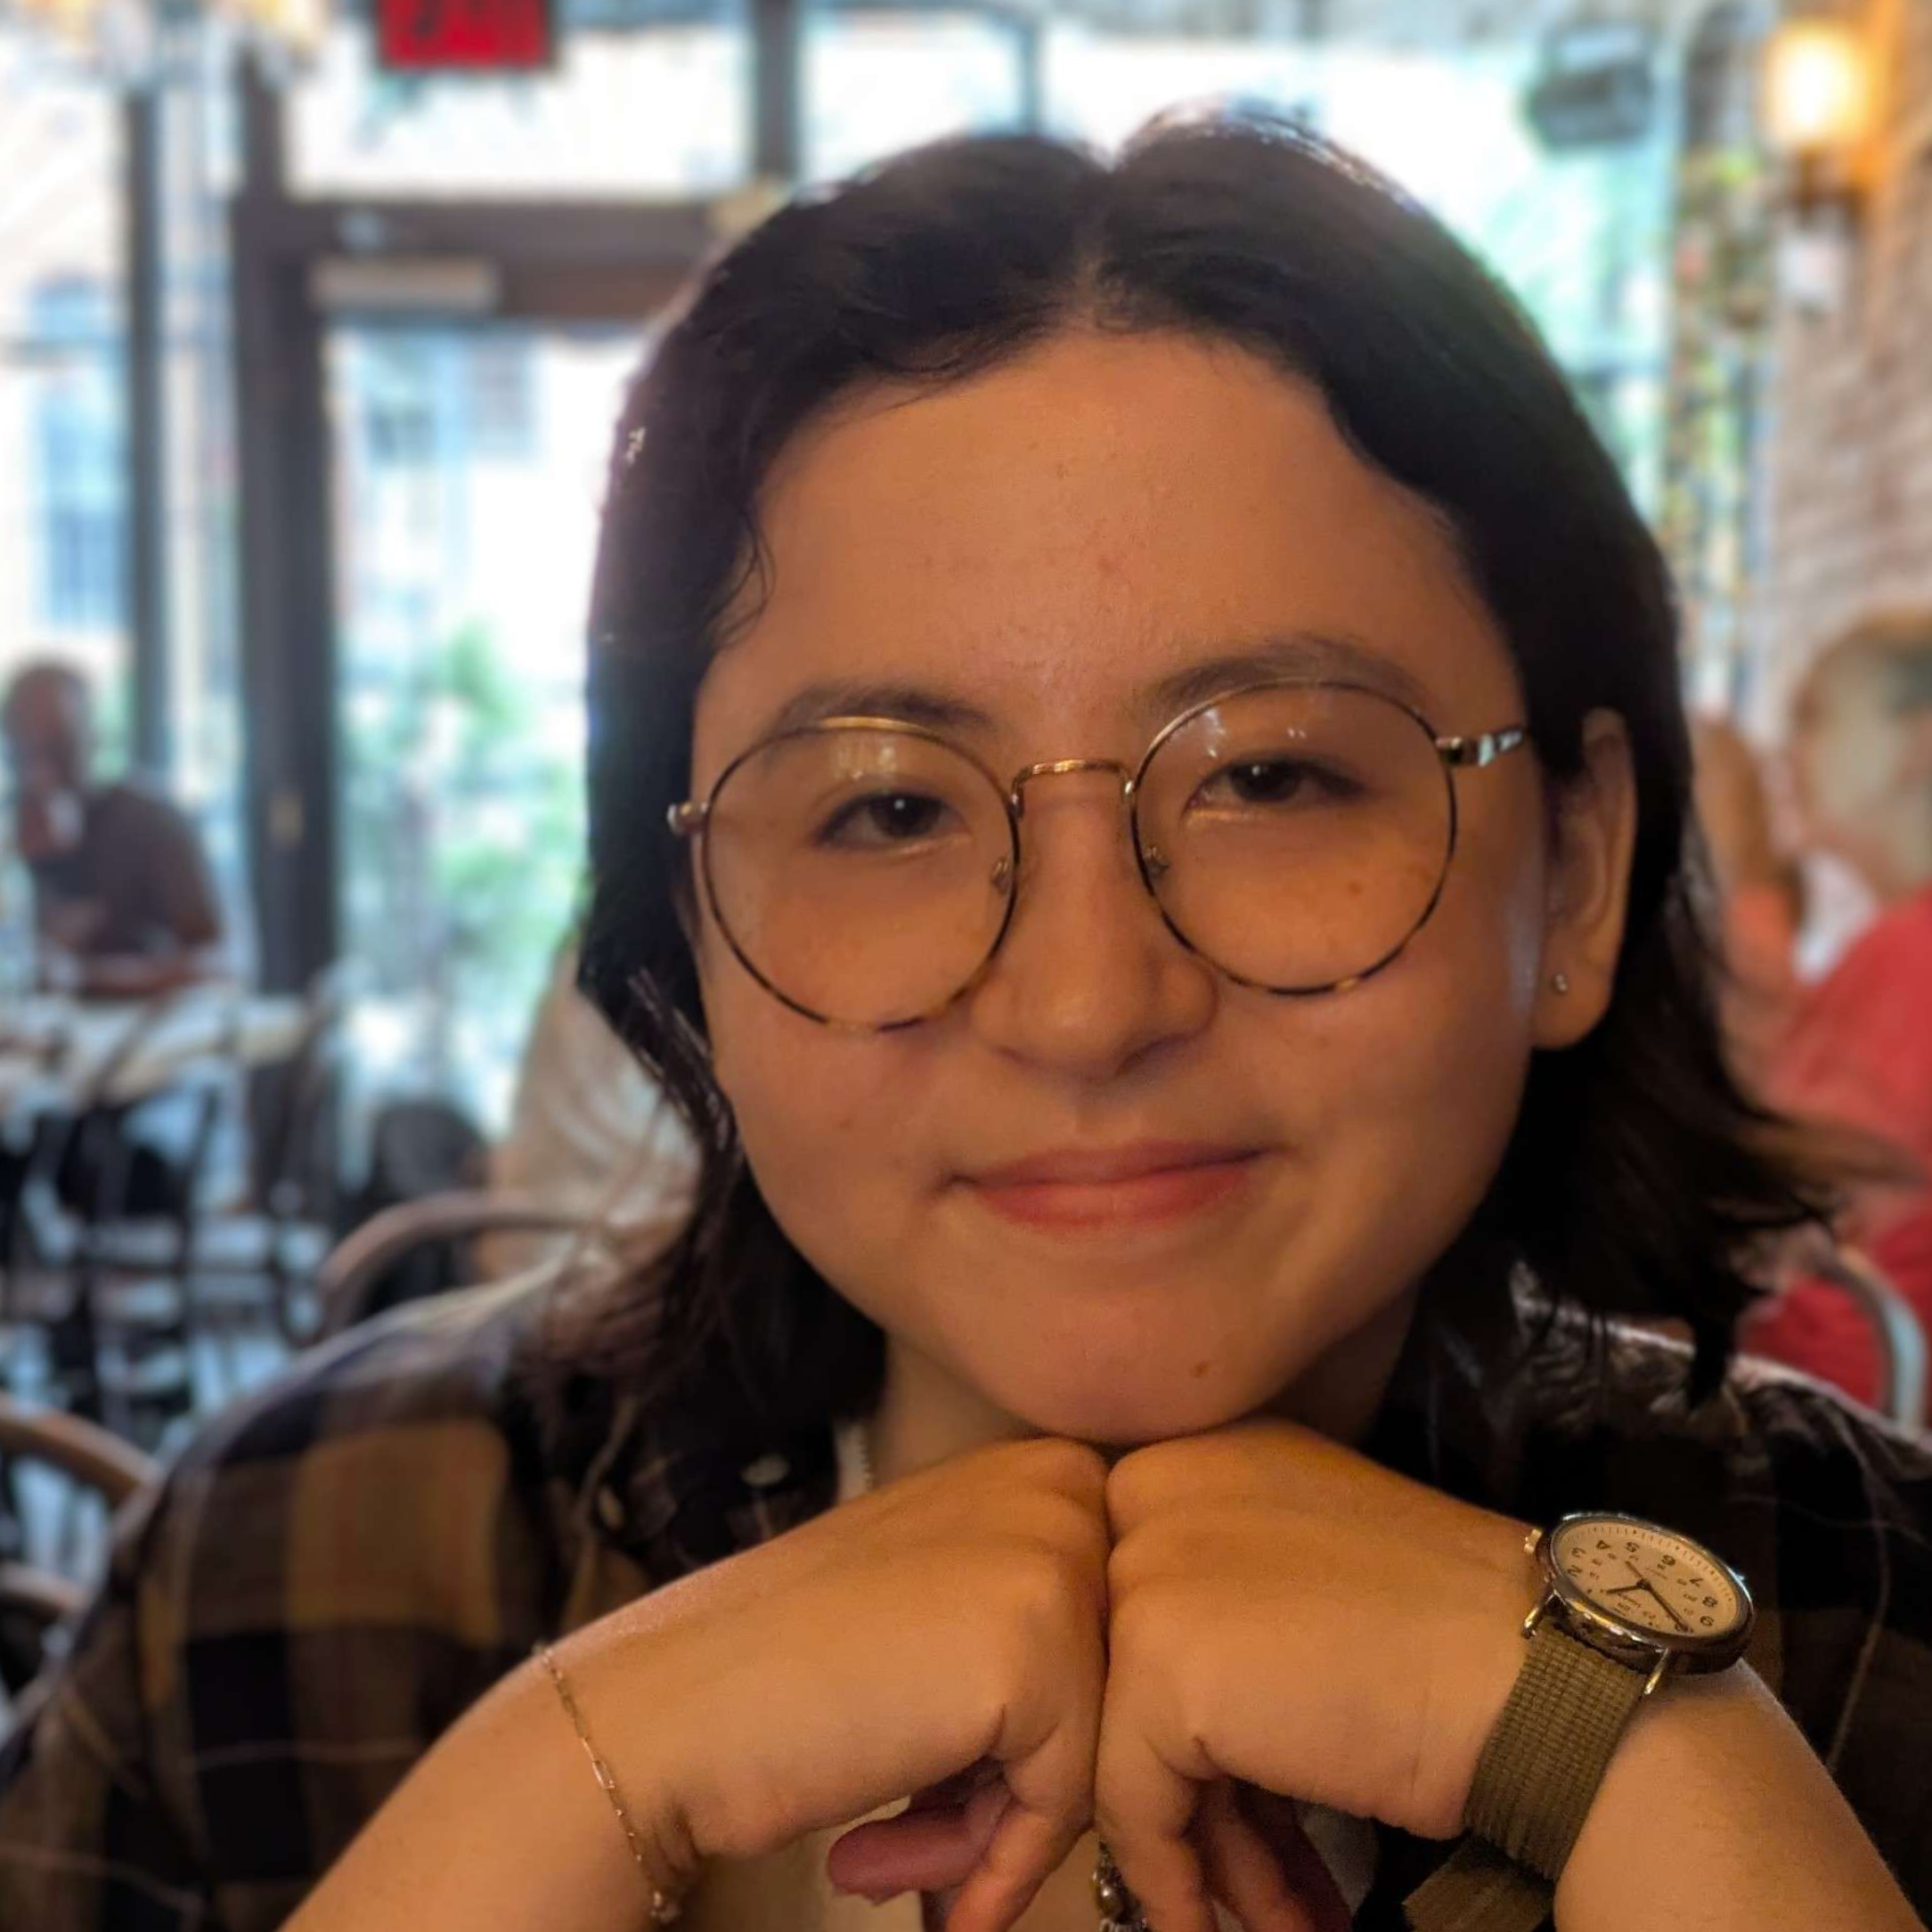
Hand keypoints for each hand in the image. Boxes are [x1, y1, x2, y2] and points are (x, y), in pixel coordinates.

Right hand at [561, 1436, 1109, 1931]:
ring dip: (996, 1828)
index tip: (938, 1779)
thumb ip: (1037, 1615)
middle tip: (905, 1830)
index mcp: (1043, 1464)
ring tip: (886, 1846)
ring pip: (1099, 1751)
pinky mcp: (1041, 1649)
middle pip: (1116, 1691)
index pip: (1113, 1638)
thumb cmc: (787, 1671)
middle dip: (1019, 1784)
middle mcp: (1064, 1485)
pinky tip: (878, 1859)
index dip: (1030, 1736)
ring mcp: (1056, 1557)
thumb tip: (1144, 1712)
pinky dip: (992, 1865)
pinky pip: (1067, 1805)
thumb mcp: (941, 1591)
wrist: (665, 1710)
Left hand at [1094, 1422, 1534, 1931]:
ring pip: (1128, 1740)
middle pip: (1128, 1669)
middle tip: (1257, 1875)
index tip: (1227, 1795)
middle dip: (1191, 1785)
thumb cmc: (1454, 1630)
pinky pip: (1132, 1797)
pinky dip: (1175, 1876)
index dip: (1182, 1711)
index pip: (1140, 1596)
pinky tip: (1225, 1927)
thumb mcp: (1319, 1568)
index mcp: (1205, 1456)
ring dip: (1203, 1846)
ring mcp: (1147, 1567)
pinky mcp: (1155, 1654)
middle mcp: (1160, 1488)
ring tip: (1272, 1918)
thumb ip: (1233, 1600)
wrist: (1536, 1674)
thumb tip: (1174, 1712)